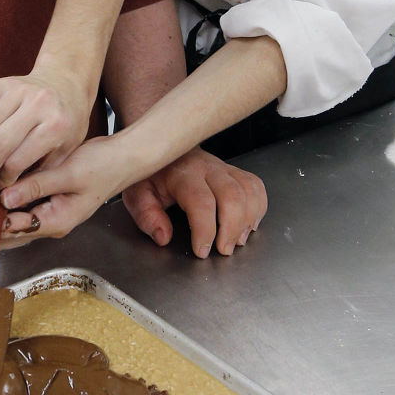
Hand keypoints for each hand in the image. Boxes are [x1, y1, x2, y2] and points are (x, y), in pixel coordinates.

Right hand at [0, 70, 93, 207]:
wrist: (67, 81)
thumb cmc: (67, 123)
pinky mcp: (0, 81)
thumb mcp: (64, 151)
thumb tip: (6, 198)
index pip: (19, 159)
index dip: (1, 181)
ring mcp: (16, 89)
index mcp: (56, 125)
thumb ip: (38, 171)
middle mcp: (36, 103)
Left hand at [0, 135, 128, 245]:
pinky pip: (18, 210)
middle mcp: (49, 222)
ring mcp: (48, 214)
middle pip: (7, 233)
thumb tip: (6, 198)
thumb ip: (37, 186)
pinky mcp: (47, 202)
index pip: (12, 230)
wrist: (123, 160)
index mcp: (55, 221)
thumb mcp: (69, 175)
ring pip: (11, 223)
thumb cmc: (102, 166)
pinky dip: (0, 207)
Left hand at [122, 149, 266, 257]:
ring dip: (248, 219)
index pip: (200, 201)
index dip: (205, 230)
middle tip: (224, 250)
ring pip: (248, 189)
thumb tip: (163, 237)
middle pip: (232, 195)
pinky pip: (255, 185)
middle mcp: (207, 168)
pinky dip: (258, 206)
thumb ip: (146, 215)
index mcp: (181, 174)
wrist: (161, 144)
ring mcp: (223, 168)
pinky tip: (249, 224)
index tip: (201, 250)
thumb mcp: (136, 193)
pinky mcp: (233, 171)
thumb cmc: (150, 173)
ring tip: (238, 240)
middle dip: (232, 228)